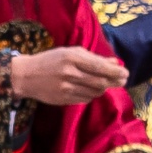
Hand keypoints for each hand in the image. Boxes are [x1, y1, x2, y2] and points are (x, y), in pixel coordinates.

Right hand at [7, 44, 126, 107]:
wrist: (26, 76)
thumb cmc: (50, 60)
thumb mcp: (70, 53)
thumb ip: (92, 58)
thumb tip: (115, 63)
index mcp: (72, 57)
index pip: (100, 66)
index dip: (115, 72)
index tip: (125, 73)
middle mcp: (70, 73)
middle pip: (100, 81)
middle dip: (115, 82)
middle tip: (123, 81)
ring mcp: (66, 88)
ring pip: (94, 92)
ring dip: (103, 88)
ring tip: (106, 84)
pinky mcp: (64, 99)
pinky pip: (85, 99)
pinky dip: (92, 95)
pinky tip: (92, 89)